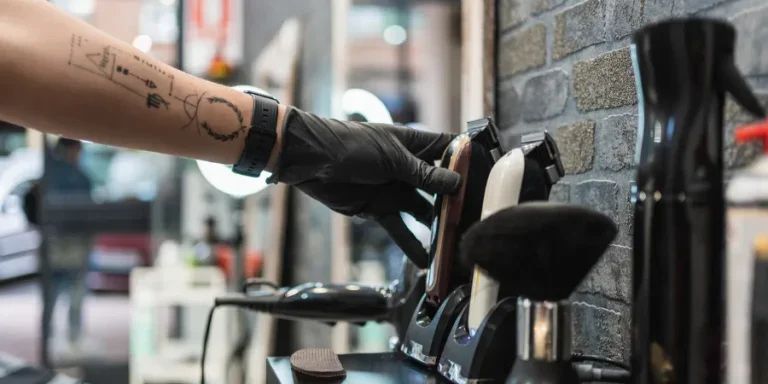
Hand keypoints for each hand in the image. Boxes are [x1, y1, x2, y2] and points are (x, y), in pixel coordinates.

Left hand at [271, 107, 460, 266]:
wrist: (312, 162)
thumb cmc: (350, 146)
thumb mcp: (392, 157)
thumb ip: (424, 174)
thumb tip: (456, 182)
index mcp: (413, 144)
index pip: (447, 150)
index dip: (465, 161)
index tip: (486, 177)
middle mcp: (408, 168)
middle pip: (439, 185)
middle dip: (455, 201)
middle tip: (475, 218)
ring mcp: (395, 189)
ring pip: (423, 211)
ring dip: (437, 226)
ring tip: (455, 243)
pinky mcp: (380, 209)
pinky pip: (400, 229)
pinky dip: (412, 245)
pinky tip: (427, 261)